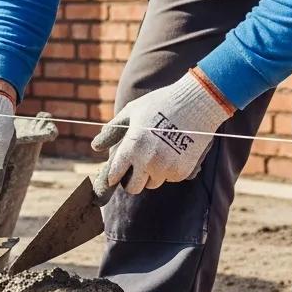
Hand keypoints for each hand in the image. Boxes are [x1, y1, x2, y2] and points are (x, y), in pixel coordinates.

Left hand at [91, 69, 234, 194]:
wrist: (196, 103)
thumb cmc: (160, 103)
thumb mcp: (132, 112)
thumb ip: (112, 131)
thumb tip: (95, 146)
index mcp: (132, 147)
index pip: (116, 175)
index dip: (115, 175)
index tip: (118, 173)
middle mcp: (147, 162)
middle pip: (134, 188)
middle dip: (133, 179)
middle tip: (138, 167)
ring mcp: (166, 168)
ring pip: (153, 183)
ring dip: (152, 174)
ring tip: (158, 152)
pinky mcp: (182, 171)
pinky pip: (170, 178)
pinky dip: (170, 170)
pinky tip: (174, 151)